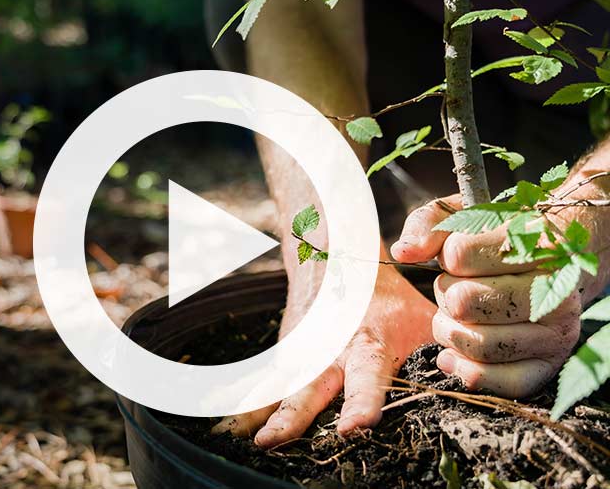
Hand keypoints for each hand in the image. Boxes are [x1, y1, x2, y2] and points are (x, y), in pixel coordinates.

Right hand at [212, 261, 434, 447]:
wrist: (337, 253)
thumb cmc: (386, 294)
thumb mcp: (419, 317)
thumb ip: (438, 353)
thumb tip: (469, 388)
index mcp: (369, 343)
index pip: (367, 379)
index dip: (362, 403)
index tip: (355, 427)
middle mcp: (330, 351)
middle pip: (310, 388)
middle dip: (292, 417)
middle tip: (273, 443)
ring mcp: (303, 352)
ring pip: (280, 386)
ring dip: (260, 413)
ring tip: (241, 439)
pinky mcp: (287, 353)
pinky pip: (265, 382)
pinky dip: (245, 403)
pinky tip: (228, 425)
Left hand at [391, 195, 581, 397]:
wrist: (555, 263)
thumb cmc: (498, 238)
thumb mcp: (465, 216)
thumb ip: (429, 226)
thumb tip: (403, 251)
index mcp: (536, 243)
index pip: (460, 254)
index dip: (448, 256)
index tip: (458, 255)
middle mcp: (555, 289)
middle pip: (463, 303)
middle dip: (445, 295)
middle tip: (455, 289)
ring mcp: (556, 330)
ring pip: (478, 344)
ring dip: (449, 332)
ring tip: (455, 317)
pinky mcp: (549, 364)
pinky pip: (504, 383)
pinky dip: (467, 372)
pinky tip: (452, 355)